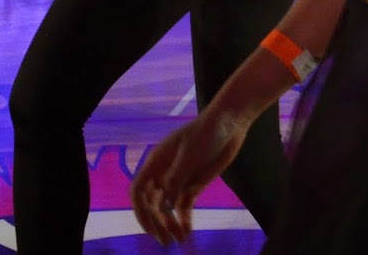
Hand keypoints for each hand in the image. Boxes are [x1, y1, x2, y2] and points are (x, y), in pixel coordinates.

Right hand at [131, 110, 250, 243]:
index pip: (139, 190)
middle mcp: (164, 174)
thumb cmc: (205, 132)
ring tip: (179, 240)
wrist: (229, 124)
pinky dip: (184, 219)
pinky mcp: (194, 185)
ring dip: (170, 224)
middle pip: (153, 204)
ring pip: (168, 208)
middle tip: (166, 242)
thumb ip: (176, 179)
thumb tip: (162, 206)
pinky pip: (185, 206)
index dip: (140, 211)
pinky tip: (187, 232)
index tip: (149, 229)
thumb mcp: (190, 154)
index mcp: (156, 163)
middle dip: (157, 223)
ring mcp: (179, 180)